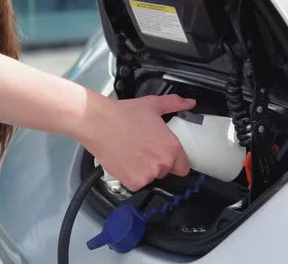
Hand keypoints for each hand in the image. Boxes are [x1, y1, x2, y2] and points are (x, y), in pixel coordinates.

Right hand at [80, 93, 195, 190]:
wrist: (99, 123)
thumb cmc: (123, 114)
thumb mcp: (153, 105)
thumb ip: (175, 103)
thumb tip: (189, 102)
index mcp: (171, 147)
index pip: (183, 167)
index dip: (174, 162)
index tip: (163, 156)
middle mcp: (163, 162)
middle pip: (165, 171)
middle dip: (155, 163)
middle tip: (142, 149)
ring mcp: (148, 174)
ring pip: (150, 177)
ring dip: (143, 170)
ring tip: (131, 153)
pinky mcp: (134, 182)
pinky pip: (136, 184)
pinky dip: (130, 176)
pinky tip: (124, 161)